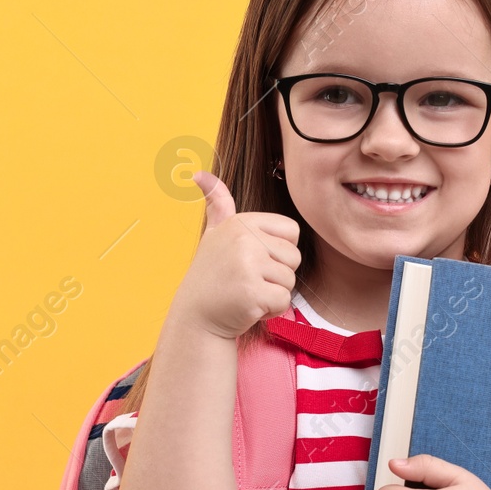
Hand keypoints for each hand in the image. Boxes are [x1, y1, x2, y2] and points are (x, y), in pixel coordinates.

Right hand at [171, 171, 301, 340]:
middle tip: (248, 279)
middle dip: (277, 274)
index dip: (279, 250)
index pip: (292, 231)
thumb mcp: (215, 233)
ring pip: (290, 280)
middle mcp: (244, 239)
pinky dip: (271, 310)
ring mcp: (247, 266)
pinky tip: (249, 307)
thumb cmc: (213, 274)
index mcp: (241, 222)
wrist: (196, 316)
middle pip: (294, 257)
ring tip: (247, 292)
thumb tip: (199, 173)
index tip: (253, 259)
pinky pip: (284, 301)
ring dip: (273, 293)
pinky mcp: (252, 293)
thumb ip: (218, 203)